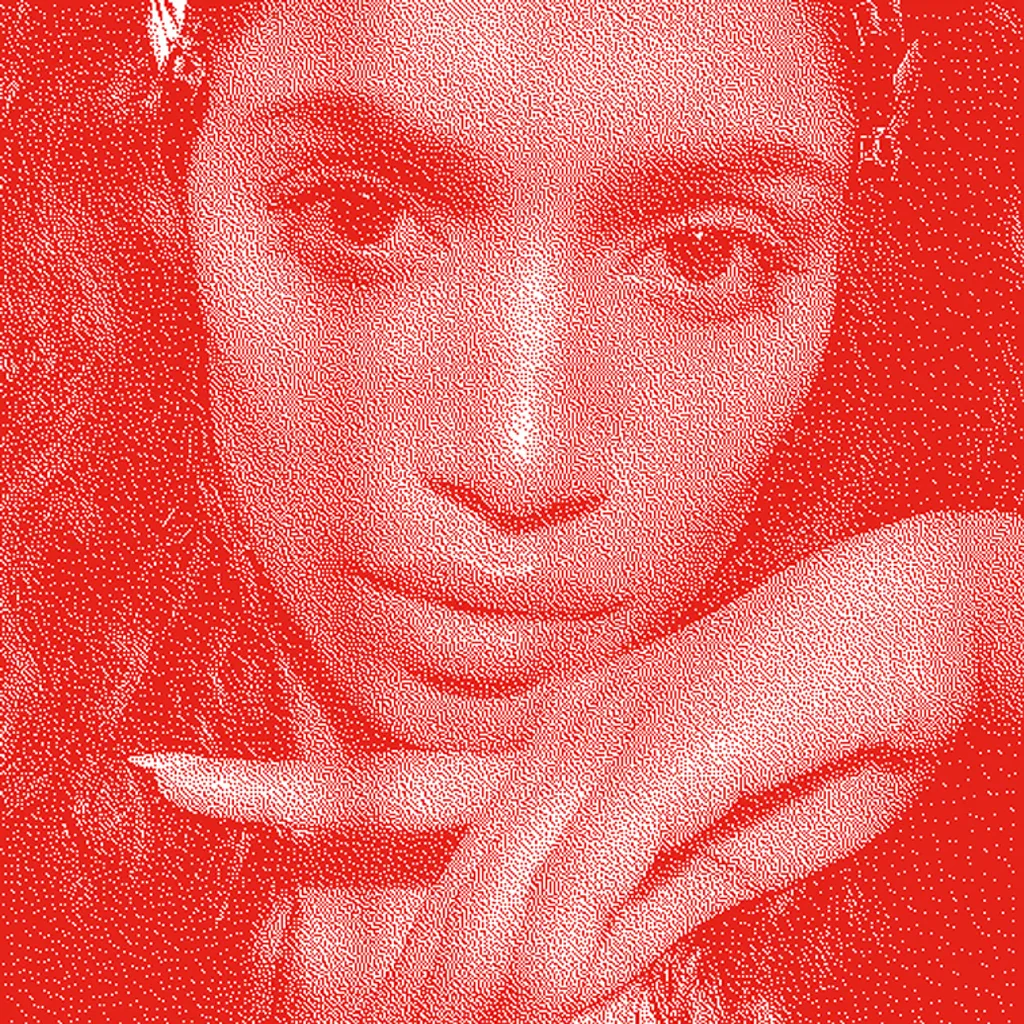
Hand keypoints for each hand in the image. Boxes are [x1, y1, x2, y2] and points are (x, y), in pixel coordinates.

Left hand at [133, 513, 1010, 1023]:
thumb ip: (628, 902)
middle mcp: (563, 740)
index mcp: (559, 747)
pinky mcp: (672, 758)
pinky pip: (585, 876)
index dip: (276, 791)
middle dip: (369, 968)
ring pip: (498, 891)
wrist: (906, 630)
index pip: (388, 786)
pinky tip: (528, 993)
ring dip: (459, 987)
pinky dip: (551, 952)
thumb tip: (552, 968)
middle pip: (431, 870)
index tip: (176, 779)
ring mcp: (610, 745)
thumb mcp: (710, 846)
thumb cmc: (815, 728)